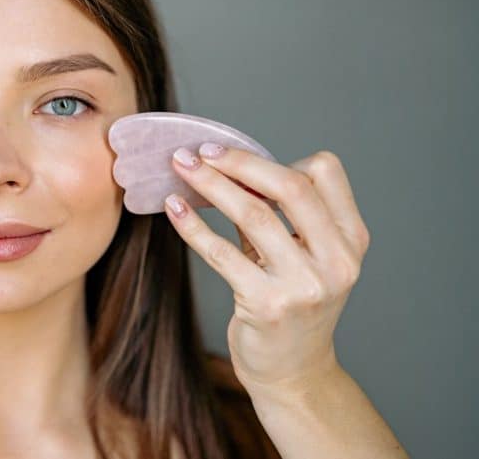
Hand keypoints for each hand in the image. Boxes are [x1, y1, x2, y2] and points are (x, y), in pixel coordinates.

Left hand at [163, 144, 370, 395]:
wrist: (293, 372)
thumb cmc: (292, 304)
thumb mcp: (303, 257)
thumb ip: (279, 216)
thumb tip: (229, 167)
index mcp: (351, 239)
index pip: (325, 173)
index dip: (280, 158)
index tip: (236, 157)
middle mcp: (336, 260)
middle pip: (289, 187)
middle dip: (239, 162)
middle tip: (200, 152)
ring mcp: (304, 285)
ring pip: (253, 214)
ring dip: (210, 184)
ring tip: (180, 168)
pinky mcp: (267, 305)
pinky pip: (221, 252)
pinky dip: (193, 225)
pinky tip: (174, 208)